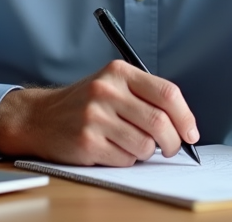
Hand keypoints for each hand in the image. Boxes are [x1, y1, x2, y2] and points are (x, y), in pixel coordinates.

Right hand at [0, 60, 198, 165]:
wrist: (40, 117)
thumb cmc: (84, 103)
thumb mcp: (112, 84)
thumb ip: (145, 96)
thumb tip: (183, 124)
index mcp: (119, 72)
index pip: (167, 93)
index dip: (185, 117)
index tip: (191, 133)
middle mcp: (106, 91)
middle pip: (159, 122)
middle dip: (172, 142)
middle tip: (170, 148)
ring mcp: (95, 117)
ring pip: (145, 145)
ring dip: (147, 152)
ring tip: (134, 145)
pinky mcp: (87, 142)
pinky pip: (125, 159)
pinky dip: (127, 160)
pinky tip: (114, 149)